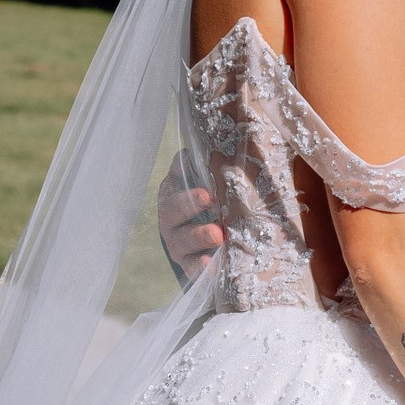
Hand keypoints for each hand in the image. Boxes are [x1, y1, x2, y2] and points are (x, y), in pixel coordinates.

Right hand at [157, 163, 223, 283]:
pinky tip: (211, 266)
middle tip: (209, 199)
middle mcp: (170, 214)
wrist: (215, 237)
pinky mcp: (186, 263)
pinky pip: (190, 267)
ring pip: (181, 239)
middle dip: (189, 203)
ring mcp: (176, 240)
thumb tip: (233, 137)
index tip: (200, 172)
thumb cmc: (219, 199)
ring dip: (198, 236)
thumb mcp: (217, 180)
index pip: (175, 176)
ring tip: (217, 235)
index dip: (184, 172)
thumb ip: (215, 164)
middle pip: (173, 208)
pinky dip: (199, 267)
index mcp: (176, 188)